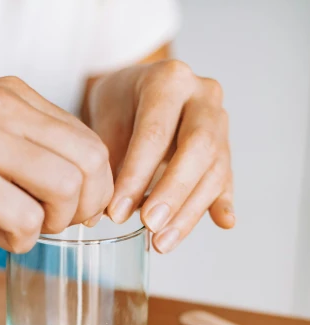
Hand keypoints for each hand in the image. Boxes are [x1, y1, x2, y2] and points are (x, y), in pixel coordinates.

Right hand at [0, 78, 112, 251]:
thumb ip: (21, 141)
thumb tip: (68, 185)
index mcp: (14, 94)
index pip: (89, 141)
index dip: (94, 188)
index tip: (74, 211)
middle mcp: (5, 107)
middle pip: (90, 164)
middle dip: (84, 210)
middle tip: (52, 226)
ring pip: (65, 189)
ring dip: (50, 225)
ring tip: (19, 230)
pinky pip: (24, 219)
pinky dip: (20, 240)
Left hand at [87, 60, 233, 251]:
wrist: (140, 88)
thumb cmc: (121, 103)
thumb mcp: (106, 117)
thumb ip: (107, 161)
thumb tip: (99, 215)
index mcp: (169, 81)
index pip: (155, 134)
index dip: (136, 177)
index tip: (116, 212)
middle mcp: (203, 97)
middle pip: (198, 148)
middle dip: (172, 192)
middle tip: (149, 225)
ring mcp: (220, 123)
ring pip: (214, 170)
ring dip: (189, 211)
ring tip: (163, 242)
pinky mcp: (225, 149)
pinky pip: (225, 179)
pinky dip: (222, 203)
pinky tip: (223, 222)